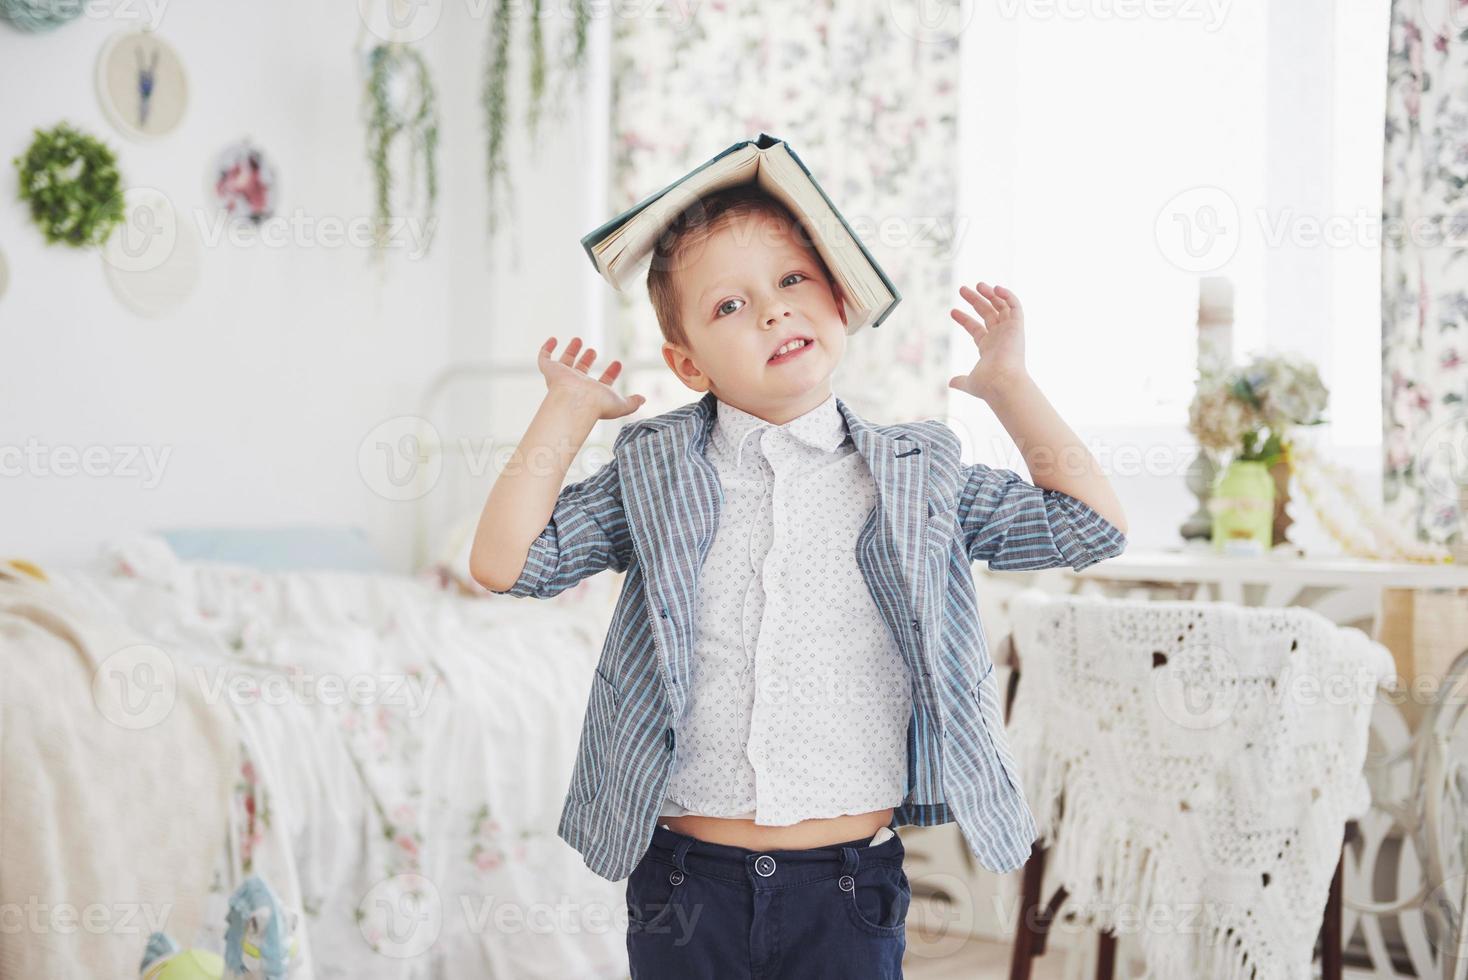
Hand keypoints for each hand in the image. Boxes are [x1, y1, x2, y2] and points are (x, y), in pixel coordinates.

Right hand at [538, 336, 645, 420]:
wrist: (575, 402)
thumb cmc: (597, 405)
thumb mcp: (621, 405)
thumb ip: (632, 402)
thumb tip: (643, 399)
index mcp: (593, 393)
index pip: (603, 382)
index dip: (611, 373)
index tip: (618, 363)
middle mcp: (577, 385)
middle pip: (581, 370)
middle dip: (587, 360)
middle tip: (593, 351)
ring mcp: (563, 377)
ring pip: (565, 362)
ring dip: (571, 351)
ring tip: (578, 340)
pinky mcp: (550, 370)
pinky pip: (544, 358)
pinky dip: (546, 348)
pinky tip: (553, 339)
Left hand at [948, 282, 1029, 400]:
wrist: (1002, 382)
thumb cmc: (987, 385)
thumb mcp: (970, 382)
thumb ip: (961, 380)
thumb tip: (951, 383)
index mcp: (988, 348)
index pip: (976, 328)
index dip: (964, 319)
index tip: (952, 311)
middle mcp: (1000, 337)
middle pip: (988, 313)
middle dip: (976, 300)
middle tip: (962, 289)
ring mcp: (1009, 331)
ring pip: (1001, 307)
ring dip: (990, 294)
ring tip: (977, 285)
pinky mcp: (1017, 326)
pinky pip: (1015, 306)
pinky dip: (1007, 295)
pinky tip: (995, 289)